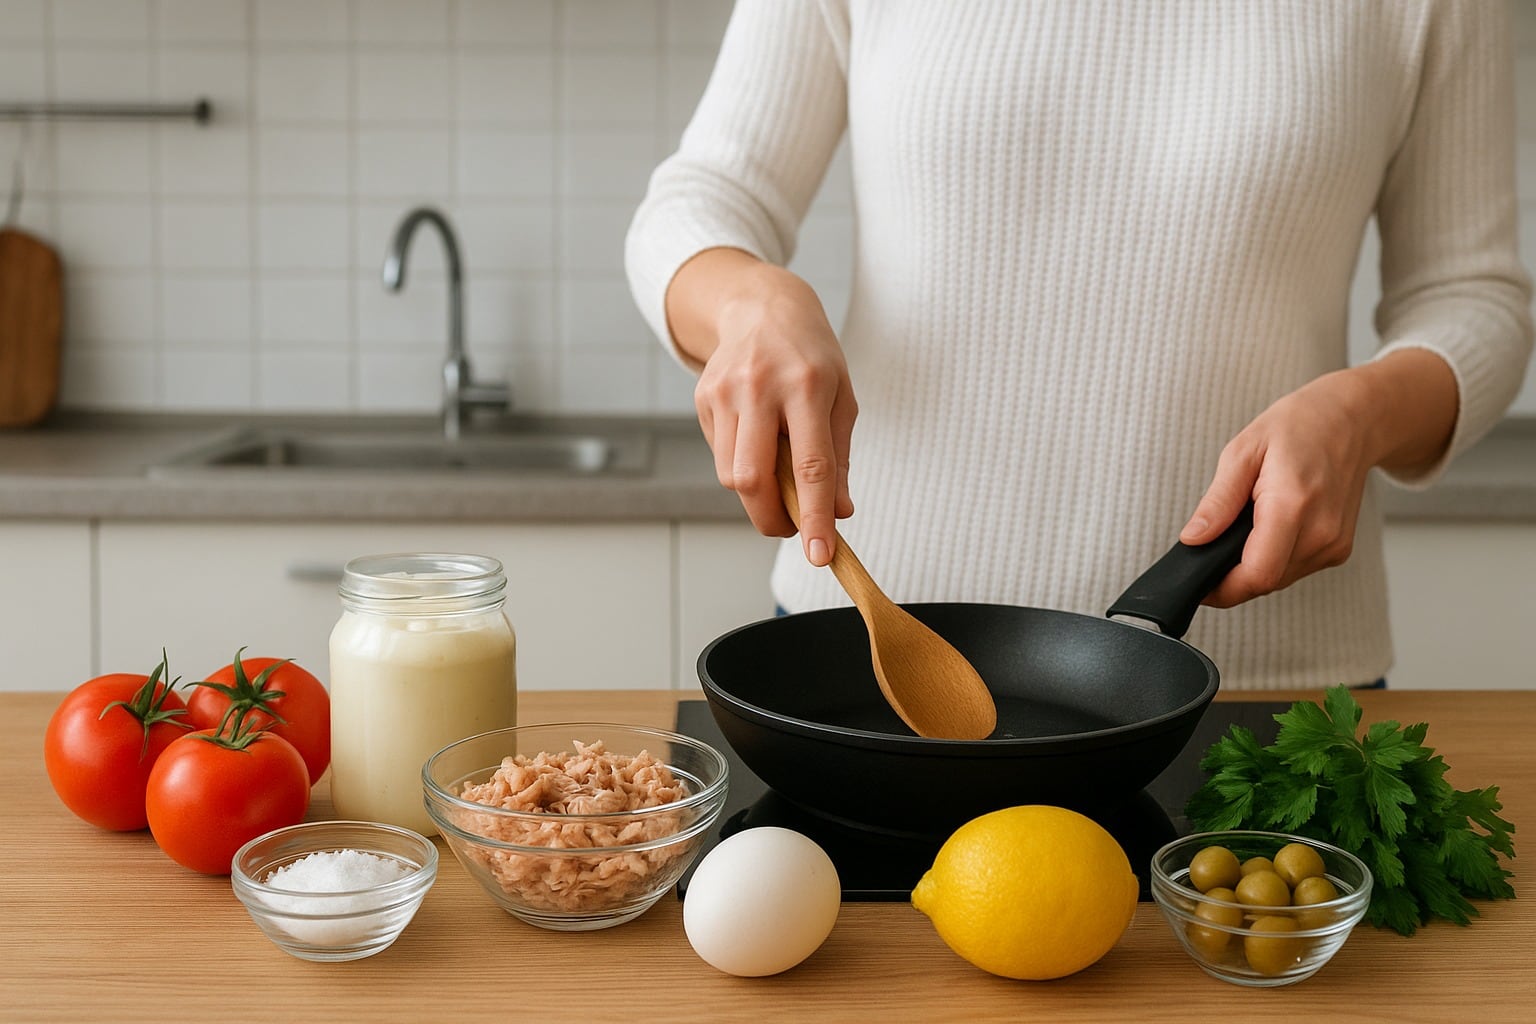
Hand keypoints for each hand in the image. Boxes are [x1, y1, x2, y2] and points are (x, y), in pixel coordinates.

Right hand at [668, 250, 857, 565]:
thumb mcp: (841, 399)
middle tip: (792, 528)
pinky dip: (742, 467)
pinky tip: (757, 441)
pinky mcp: (703, 398)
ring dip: (758, 496)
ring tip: (779, 476)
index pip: (811, 467)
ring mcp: (725, 392)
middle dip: (772, 519)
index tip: (820, 556)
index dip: (814, 517)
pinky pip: (721, 456)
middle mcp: (761, 388)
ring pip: (732, 476)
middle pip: (754, 480)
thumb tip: (838, 514)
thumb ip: (839, 459)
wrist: (761, 306)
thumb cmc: (812, 358)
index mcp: (807, 387)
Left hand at [1180, 350, 1455, 606]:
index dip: (1222, 588)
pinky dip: (1273, 558)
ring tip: (1243, 529)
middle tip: (1211, 550)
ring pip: (1279, 579)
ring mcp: (1334, 544)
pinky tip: (1268, 530)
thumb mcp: (1242, 452)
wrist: (1351, 421)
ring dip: (1252, 567)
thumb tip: (1193, 539)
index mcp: (1293, 505)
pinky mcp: (1338, 549)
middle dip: (1231, 576)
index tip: (1197, 582)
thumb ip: (1218, 502)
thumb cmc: (1298, 427)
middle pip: (1265, 582)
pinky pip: (1294, 569)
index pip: (1257, 573)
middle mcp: (1321, 531)